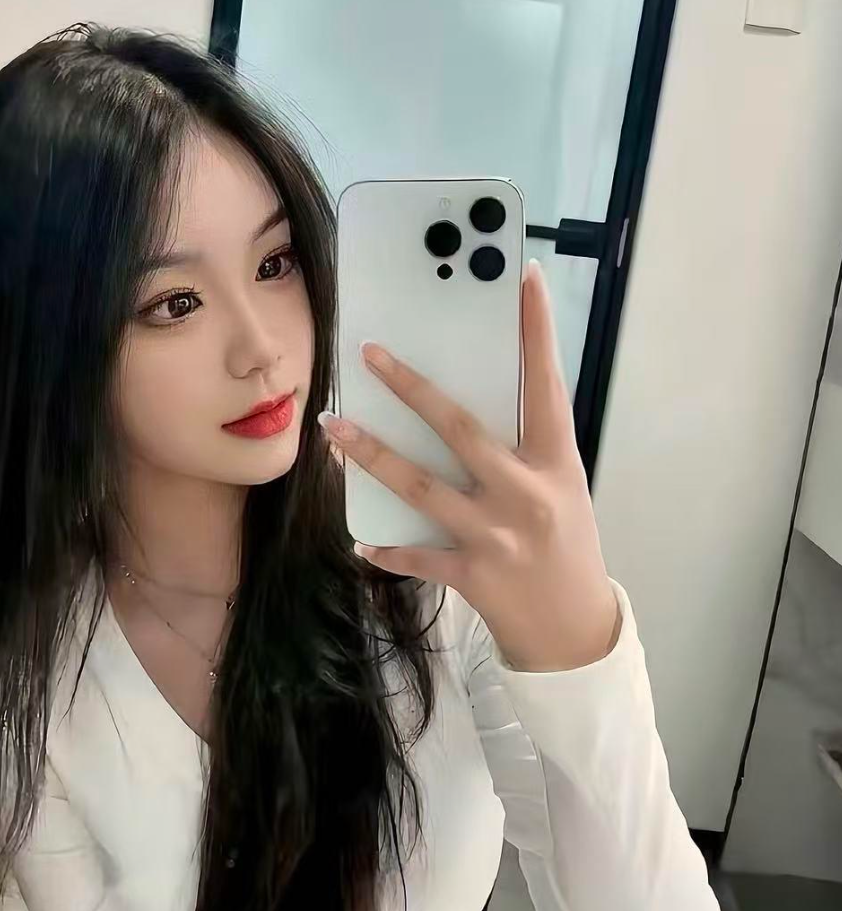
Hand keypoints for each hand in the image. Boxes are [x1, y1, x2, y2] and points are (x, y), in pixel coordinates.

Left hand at [320, 260, 619, 671]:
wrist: (577, 631)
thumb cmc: (567, 548)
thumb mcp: (560, 489)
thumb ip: (521, 450)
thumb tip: (459, 406)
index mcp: (555, 462)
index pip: (545, 383)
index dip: (536, 330)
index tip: (523, 279)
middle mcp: (526, 492)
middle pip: (460, 428)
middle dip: (411, 388)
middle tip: (370, 354)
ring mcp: (497, 535)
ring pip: (421, 487)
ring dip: (372, 455)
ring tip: (332, 429)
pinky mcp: (473, 575)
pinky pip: (417, 556)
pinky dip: (387, 549)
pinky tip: (359, 538)